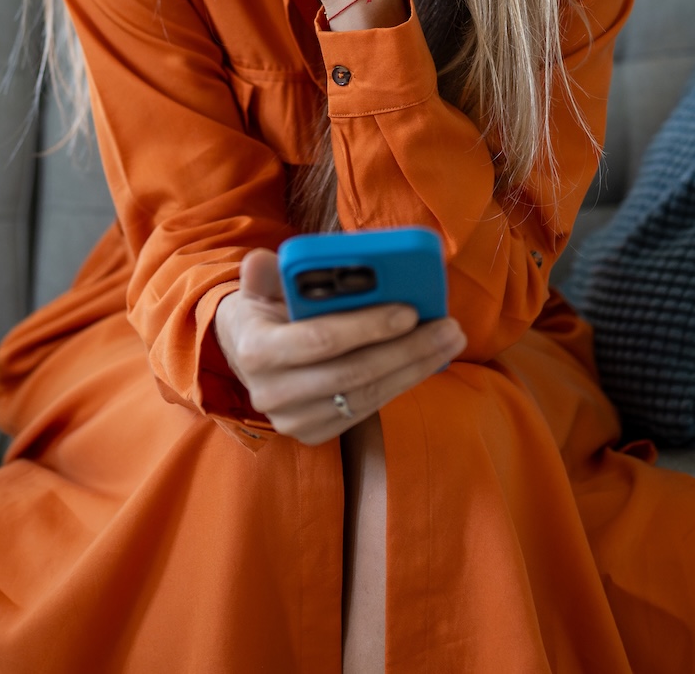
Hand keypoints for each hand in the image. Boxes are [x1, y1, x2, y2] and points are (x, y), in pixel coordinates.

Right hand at [213, 249, 464, 444]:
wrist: (244, 356)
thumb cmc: (262, 311)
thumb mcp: (256, 286)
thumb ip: (263, 272)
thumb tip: (266, 260)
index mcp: (256, 349)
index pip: (321, 339)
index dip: (368, 326)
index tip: (410, 310)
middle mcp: (271, 393)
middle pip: (354, 373)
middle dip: (408, 349)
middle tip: (449, 327)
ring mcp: (293, 420)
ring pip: (367, 395)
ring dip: (415, 368)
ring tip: (449, 341)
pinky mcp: (313, 434)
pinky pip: (367, 409)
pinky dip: (401, 383)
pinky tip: (427, 361)